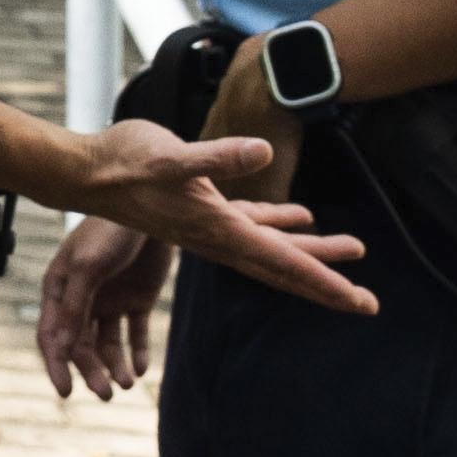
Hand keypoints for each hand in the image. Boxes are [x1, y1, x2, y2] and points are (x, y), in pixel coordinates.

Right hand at [31, 210, 174, 401]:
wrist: (153, 205)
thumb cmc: (111, 230)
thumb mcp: (88, 267)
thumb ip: (74, 308)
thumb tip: (61, 349)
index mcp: (60, 289)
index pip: (52, 335)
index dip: (57, 365)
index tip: (67, 393)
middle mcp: (82, 297)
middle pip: (80, 345)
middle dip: (91, 371)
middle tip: (106, 394)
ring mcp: (110, 298)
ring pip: (107, 344)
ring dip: (114, 366)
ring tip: (127, 383)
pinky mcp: (138, 298)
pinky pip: (134, 333)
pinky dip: (137, 353)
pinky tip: (142, 370)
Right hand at [61, 119, 365, 317]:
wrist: (88, 172)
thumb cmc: (126, 164)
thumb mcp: (173, 157)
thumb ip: (218, 157)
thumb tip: (263, 150)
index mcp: (220, 231)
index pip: (283, 263)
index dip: (324, 283)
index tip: (359, 303)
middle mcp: (220, 238)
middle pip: (284, 269)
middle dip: (327, 287)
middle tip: (369, 305)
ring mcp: (213, 228)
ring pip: (274, 249)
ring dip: (313, 256)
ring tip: (353, 253)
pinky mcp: (206, 211)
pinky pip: (255, 227)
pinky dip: (283, 227)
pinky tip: (303, 218)